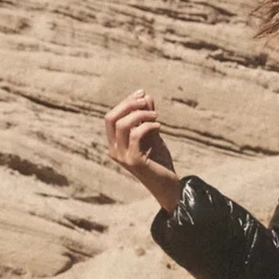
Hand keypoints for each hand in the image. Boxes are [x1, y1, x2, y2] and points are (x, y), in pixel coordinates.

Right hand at [105, 89, 181, 211]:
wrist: (168, 184)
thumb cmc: (159, 161)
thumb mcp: (152, 134)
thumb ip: (146, 117)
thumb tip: (145, 95)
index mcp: (115, 143)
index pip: (111, 117)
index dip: (125, 102)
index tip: (142, 93)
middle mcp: (114, 150)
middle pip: (111, 118)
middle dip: (129, 104)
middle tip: (146, 100)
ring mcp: (123, 157)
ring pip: (122, 125)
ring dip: (140, 114)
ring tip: (156, 116)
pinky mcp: (134, 161)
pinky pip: (136, 135)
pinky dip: (148, 126)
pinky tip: (159, 127)